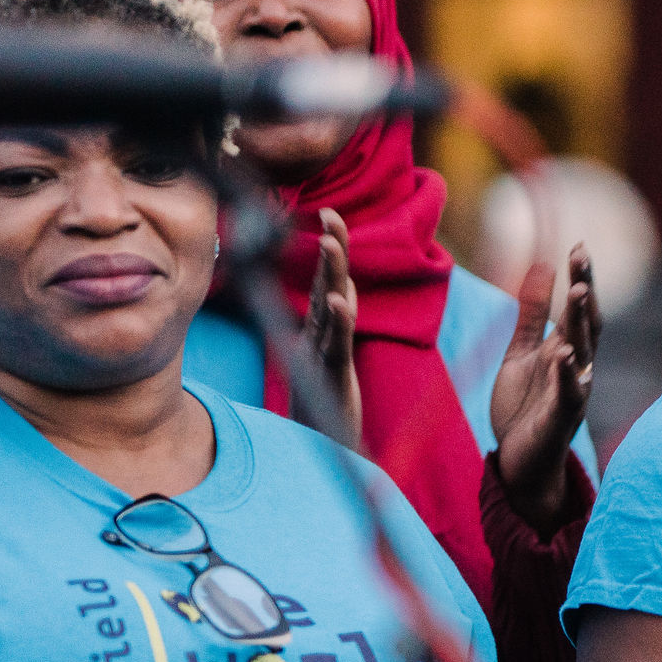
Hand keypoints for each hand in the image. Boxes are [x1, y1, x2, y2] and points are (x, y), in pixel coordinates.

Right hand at [307, 207, 363, 439]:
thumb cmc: (325, 401)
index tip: (331, 214)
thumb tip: (344, 289)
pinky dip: (337, 322)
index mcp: (322, 328)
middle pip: (326, 284)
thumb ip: (338, 322)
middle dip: (330, 247)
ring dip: (329, 274)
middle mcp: (319, 335)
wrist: (318, 449)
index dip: (332, 248)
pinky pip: (335, 345)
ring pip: (328, 307)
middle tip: (330, 213)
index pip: (329, 280)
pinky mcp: (331, 376)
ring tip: (330, 242)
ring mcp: (322, 353)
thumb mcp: (334, 356)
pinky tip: (340, 302)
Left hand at [490, 246, 600, 532]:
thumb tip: (541, 267)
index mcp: (566, 349)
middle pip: (586, 321)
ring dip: (582, 321)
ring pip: (583, 350)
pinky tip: (564, 352)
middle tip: (581, 254)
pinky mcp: (562, 417)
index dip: (581, 277)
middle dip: (585, 287)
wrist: (521, 462)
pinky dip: (568, 373)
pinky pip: (569, 392)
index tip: (579, 245)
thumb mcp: (520, 353)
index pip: (578, 308)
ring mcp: (573, 390)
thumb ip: (530, 314)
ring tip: (578, 292)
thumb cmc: (525, 407)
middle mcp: (577, 366)